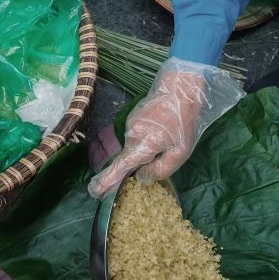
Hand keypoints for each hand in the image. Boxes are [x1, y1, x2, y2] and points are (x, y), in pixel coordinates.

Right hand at [89, 66, 206, 197]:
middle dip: (144, 162)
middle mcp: (130, 135)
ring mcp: (130, 124)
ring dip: (148, 148)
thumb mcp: (180, 152)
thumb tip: (141, 178)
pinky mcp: (133, 117)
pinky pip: (138, 136)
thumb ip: (160, 169)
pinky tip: (164, 129)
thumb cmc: (183, 121)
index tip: (95, 191)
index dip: (108, 181)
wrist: (181, 88)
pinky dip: (147, 138)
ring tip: (170, 137)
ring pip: (136, 146)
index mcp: (142, 145)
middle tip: (167, 152)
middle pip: (131, 158)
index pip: (120, 168)